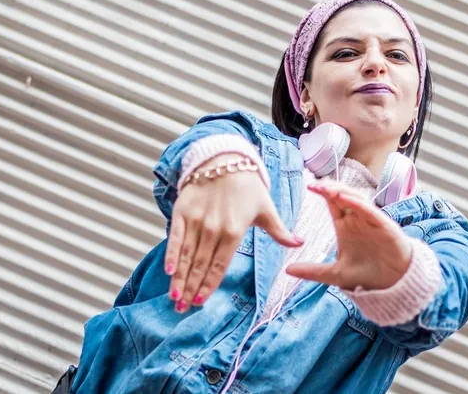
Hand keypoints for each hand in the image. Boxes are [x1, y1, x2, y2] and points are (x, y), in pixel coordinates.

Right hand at [166, 153, 302, 312]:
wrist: (225, 160)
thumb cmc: (248, 187)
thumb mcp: (266, 209)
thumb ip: (280, 231)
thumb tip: (300, 243)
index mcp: (234, 232)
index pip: (219, 265)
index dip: (209, 285)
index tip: (201, 302)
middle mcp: (214, 229)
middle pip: (200, 265)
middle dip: (190, 289)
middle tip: (182, 309)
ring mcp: (196, 221)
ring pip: (186, 256)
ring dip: (179, 278)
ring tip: (174, 298)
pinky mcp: (182, 212)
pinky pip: (174, 237)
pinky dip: (171, 254)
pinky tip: (167, 271)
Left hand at [286, 181, 412, 290]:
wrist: (392, 284)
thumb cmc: (366, 274)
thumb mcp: (335, 274)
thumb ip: (313, 271)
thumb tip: (287, 270)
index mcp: (345, 225)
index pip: (333, 202)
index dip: (323, 192)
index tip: (309, 187)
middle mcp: (358, 219)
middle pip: (343, 195)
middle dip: (331, 188)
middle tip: (316, 185)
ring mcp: (371, 221)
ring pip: (357, 199)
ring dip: (344, 192)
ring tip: (328, 189)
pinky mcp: (384, 226)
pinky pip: (371, 211)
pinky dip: (360, 204)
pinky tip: (347, 200)